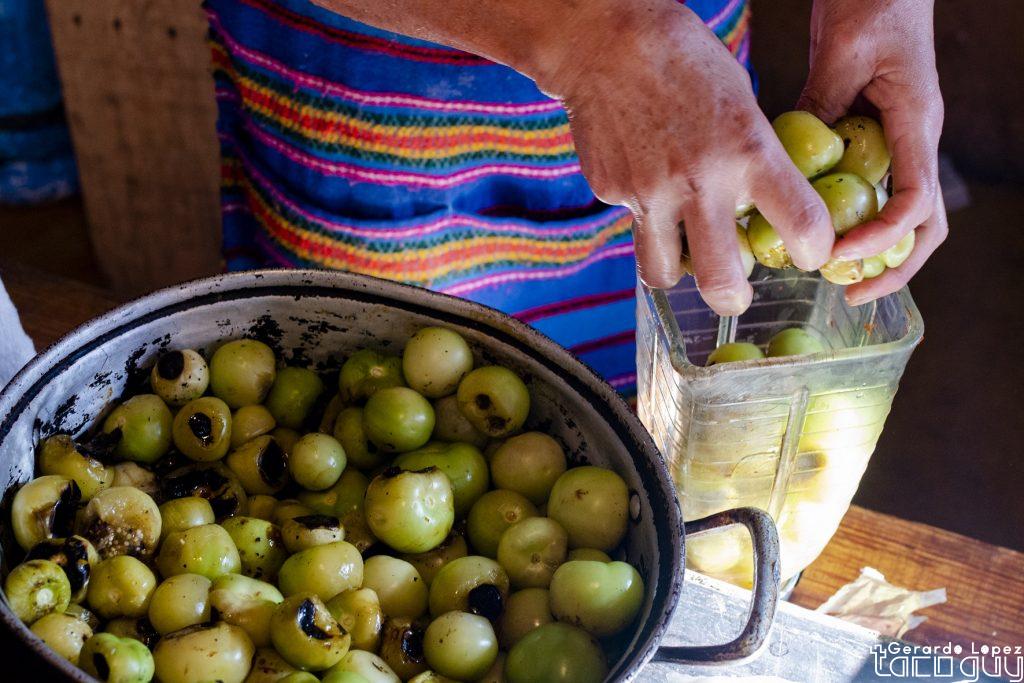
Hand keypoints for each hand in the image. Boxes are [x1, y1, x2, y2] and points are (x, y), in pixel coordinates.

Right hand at [533, 1, 834, 314]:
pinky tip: (641, 177)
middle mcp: (699, 182)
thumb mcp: (740, 103)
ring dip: (678, 274)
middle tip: (736, 296)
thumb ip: (751, 159)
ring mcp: (648, 193)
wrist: (606, 43)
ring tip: (682, 260)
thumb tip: (758, 205)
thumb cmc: (684, 61)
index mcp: (747, 152)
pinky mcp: (611, 192)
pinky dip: (642, 214)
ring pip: (663, 272)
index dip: (814, 252)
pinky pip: (632, 223)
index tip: (809, 255)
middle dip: (734, 300)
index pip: (801, 225)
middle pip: (722, 280)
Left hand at [798, 0, 946, 304]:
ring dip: (874, 253)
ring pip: (900, 214)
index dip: (881, 238)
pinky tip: (817, 234)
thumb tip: (790, 165)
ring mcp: (900, 142)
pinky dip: (851, 219)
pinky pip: (871, 191)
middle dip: (891, 267)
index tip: (839, 257)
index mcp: (916, 123)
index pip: (916, 199)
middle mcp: (915, 140)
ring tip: (833, 279)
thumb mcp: (838, 57)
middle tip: (849, 296)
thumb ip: (820, 110)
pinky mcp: (877, 138)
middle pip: (923, 225)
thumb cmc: (869, 4)